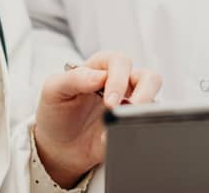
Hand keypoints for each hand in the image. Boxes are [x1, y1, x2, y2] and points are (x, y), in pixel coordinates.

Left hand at [33, 51, 161, 187]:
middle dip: (142, 93)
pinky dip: (136, 129)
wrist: (59, 147)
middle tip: (124, 111)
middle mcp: (119, 83)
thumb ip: (73, 78)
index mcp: (100, 67)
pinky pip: (147, 123)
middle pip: (148, 76)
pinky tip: (116, 138)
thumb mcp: (53, 91)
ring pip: (154, 97)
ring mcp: (129, 104)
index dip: (118, 80)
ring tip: (128, 121)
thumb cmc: (56, 112)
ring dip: (147, 108)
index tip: (110, 102)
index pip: (120, 61)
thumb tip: (98, 76)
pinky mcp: (133, 124)